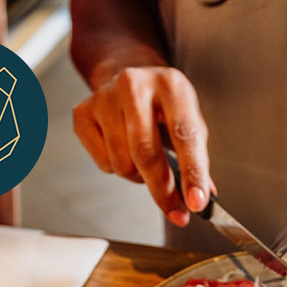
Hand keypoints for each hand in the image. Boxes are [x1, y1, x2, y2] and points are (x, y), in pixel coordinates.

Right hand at [73, 66, 212, 226]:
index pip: (184, 135)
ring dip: (139, 177)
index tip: (196, 203)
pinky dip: (117, 168)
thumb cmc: (165, 105)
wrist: (129, 74)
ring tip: (146, 162)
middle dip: (163, 191)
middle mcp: (135, 85)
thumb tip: (203, 198)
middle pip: (146, 153)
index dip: (192, 173)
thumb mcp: (191, 122)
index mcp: (171, 85)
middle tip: (176, 212)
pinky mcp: (82, 112)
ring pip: (123, 163)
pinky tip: (123, 150)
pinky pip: (103, 163)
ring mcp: (104, 97)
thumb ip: (198, 159)